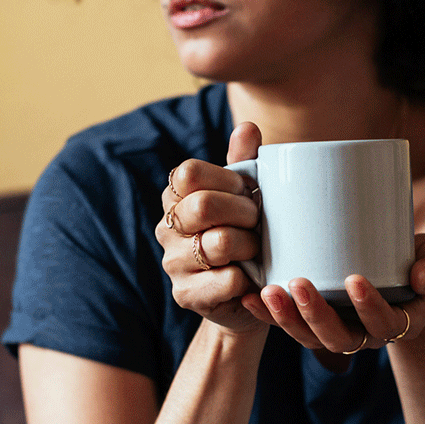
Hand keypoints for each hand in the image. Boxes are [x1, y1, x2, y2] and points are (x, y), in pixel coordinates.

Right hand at [156, 122, 265, 334]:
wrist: (249, 293)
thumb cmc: (245, 234)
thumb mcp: (244, 195)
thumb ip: (243, 161)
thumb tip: (248, 128)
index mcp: (175, 196)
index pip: (189, 173)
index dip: (227, 180)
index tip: (247, 191)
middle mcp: (166, 228)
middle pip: (203, 205)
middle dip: (243, 212)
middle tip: (258, 222)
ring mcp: (173, 264)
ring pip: (219, 243)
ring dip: (250, 246)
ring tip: (257, 250)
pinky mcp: (187, 296)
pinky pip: (228, 280)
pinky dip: (250, 278)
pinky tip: (252, 277)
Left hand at [241, 233, 424, 353]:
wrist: (410, 282)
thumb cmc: (424, 266)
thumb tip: (423, 277)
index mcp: (399, 322)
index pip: (385, 325)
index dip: (369, 308)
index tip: (356, 280)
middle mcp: (366, 335)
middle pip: (339, 338)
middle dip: (317, 314)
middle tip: (299, 283)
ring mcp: (339, 330)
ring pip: (310, 338)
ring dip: (286, 318)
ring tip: (267, 292)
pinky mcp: (316, 322)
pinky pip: (290, 326)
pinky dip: (268, 315)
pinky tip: (248, 297)